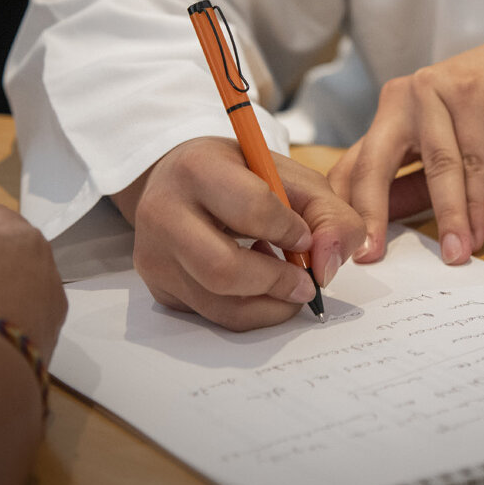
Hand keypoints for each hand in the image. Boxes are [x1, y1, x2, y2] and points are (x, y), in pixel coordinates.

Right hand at [113, 137, 363, 331]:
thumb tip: (327, 269)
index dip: (291, 230)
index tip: (305, 236)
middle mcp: (163, 212)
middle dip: (278, 283)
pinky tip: (254, 281)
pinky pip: (214, 316)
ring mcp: (154, 255)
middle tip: (305, 283)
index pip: (252, 209)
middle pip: (224, 270)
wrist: (182, 182)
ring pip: (220, 305)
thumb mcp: (290, 177)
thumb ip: (328, 214)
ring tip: (282, 279)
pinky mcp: (159, 288)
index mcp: (197, 168)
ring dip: (268, 303)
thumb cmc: (240, 177)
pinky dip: (249, 309)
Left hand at [328, 33, 483, 265]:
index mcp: (388, 119)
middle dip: (371, 212)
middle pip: (375, 163)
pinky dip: (477, 200)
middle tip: (369, 257)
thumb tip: (383, 229)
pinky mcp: (469, 90)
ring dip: (448, 215)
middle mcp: (400, 101)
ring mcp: (432, 91)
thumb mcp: (450, 164)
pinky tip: (478, 231)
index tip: (344, 251)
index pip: (354, 167)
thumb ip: (414, 190)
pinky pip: (472, 157)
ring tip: (454, 254)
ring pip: (437, 164)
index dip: (346, 210)